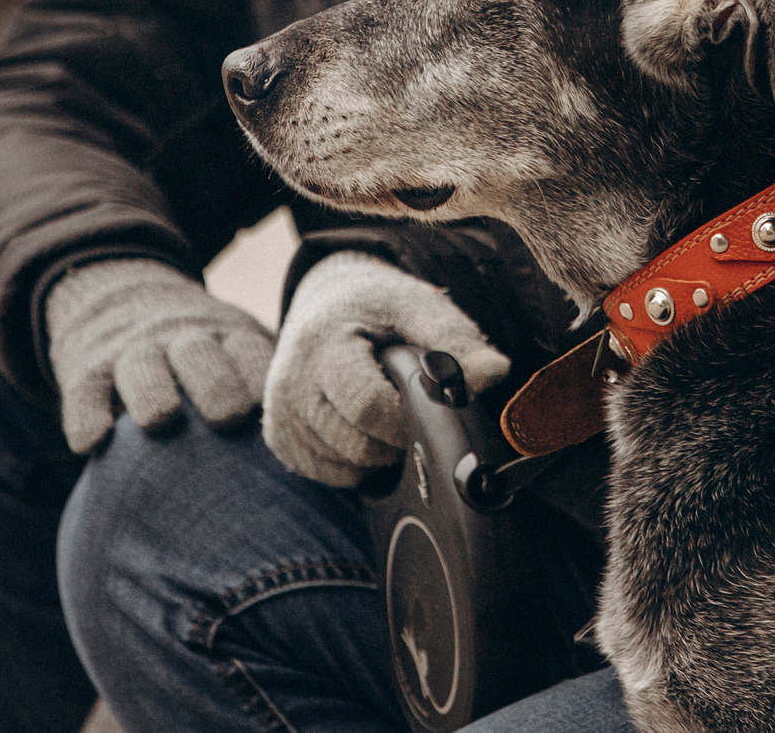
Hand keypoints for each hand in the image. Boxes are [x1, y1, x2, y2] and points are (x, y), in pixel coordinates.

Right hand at [43, 258, 276, 454]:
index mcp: (227, 334)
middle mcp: (181, 339)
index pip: (249, 348)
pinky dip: (87, 415)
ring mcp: (132, 353)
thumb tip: (344, 463)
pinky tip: (92, 441)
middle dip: (214, 382)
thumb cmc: (200, 345)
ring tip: (160, 421)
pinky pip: (84, 392)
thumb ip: (273, 384)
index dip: (261, 375)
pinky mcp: (87, 370)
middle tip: (228, 415)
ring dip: (152, 393)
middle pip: (199, 355)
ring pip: (141, 369)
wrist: (117, 292)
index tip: (274, 409)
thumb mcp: (237, 341)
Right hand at [262, 252, 511, 485]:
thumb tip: (497, 372)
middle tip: (412, 416)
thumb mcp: (417, 305)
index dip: (406, 418)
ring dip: (376, 454)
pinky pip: (325, 474)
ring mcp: (280, 412)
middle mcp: (291, 381)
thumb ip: (455, 339)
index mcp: (324, 344)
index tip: (425, 406)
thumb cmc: (377, 305)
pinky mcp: (278, 435)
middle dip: (395, 440)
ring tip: (388, 418)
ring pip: (341, 465)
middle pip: (355, 444)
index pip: (366, 406)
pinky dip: (354, 464)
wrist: (326, 300)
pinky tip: (365, 431)